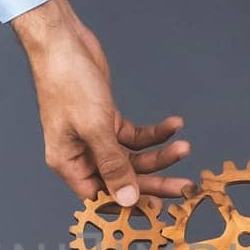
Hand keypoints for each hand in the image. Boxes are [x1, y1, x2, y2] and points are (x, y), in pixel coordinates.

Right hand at [11, 0, 193, 203]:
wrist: (63, 42)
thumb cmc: (68, 81)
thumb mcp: (94, 127)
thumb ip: (113, 165)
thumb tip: (127, 199)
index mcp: (69, 163)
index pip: (101, 196)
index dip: (129, 203)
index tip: (160, 207)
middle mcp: (81, 155)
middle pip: (123, 179)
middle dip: (155, 180)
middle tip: (185, 186)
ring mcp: (95, 138)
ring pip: (133, 158)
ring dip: (160, 154)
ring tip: (184, 147)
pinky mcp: (107, 120)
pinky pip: (135, 136)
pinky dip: (155, 133)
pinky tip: (174, 126)